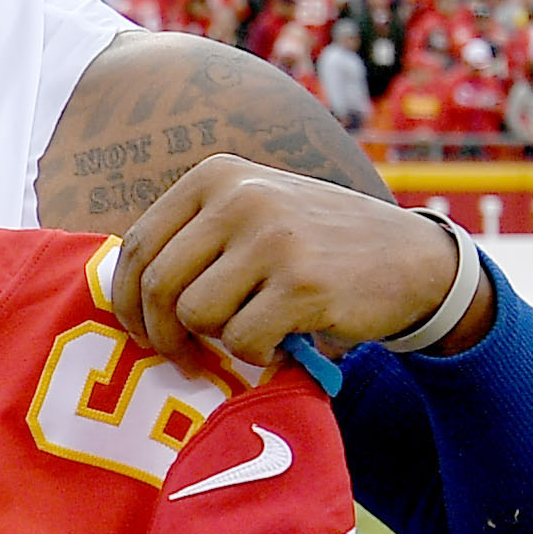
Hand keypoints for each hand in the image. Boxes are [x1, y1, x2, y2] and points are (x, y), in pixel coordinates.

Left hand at [106, 155, 488, 363]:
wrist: (413, 259)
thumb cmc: (314, 246)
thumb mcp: (251, 214)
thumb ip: (192, 239)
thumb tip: (119, 292)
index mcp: (216, 176)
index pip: (138, 246)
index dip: (128, 302)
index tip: (142, 331)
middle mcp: (240, 196)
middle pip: (158, 284)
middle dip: (160, 334)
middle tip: (182, 357)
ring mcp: (272, 237)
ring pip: (197, 315)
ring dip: (219, 339)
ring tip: (253, 329)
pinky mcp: (302, 282)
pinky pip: (242, 340)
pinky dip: (256, 353)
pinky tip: (283, 339)